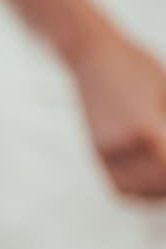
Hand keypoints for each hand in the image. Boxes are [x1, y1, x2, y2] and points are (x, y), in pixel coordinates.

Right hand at [69, 28, 165, 198]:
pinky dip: (137, 192)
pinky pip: (119, 184)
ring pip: (135, 191)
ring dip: (156, 193)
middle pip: (155, 183)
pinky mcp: (97, 150)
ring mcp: (105, 150)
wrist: (91, 55)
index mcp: (143, 128)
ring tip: (164, 184)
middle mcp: (120, 145)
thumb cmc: (134, 65)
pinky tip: (151, 184)